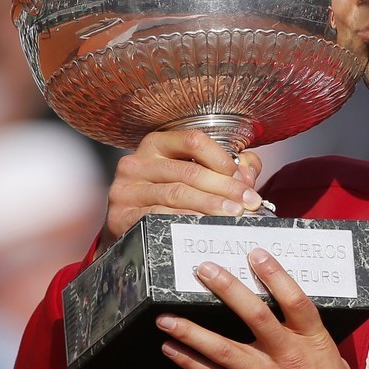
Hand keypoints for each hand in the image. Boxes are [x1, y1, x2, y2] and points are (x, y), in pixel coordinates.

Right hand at [100, 130, 264, 251]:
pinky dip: (186, 221)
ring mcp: (126, 189)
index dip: (222, 159)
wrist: (126, 228)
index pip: (193, 141)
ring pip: (177, 194)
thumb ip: (225, 168)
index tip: (243, 179)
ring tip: (234, 215)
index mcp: (157, 144)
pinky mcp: (120, 215)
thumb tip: (248, 170)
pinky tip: (205, 226)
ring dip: (210, 205)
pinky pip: (158, 216)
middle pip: (189, 171)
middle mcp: (137, 162)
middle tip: (248, 202)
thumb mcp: (193, 174)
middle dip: (225, 187)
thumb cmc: (165, 196)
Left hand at [156, 248, 368, 368]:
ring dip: (191, 331)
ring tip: (165, 318)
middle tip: (203, 270)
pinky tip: (172, 351)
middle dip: (226, 289)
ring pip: (223, 349)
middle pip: (254, 315)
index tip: (255, 254)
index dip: (275, 274)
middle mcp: (289, 356)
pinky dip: (192, 364)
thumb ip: (312, 343)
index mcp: (315, 342)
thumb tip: (295, 325)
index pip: (294, 300)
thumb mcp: (337, 363)